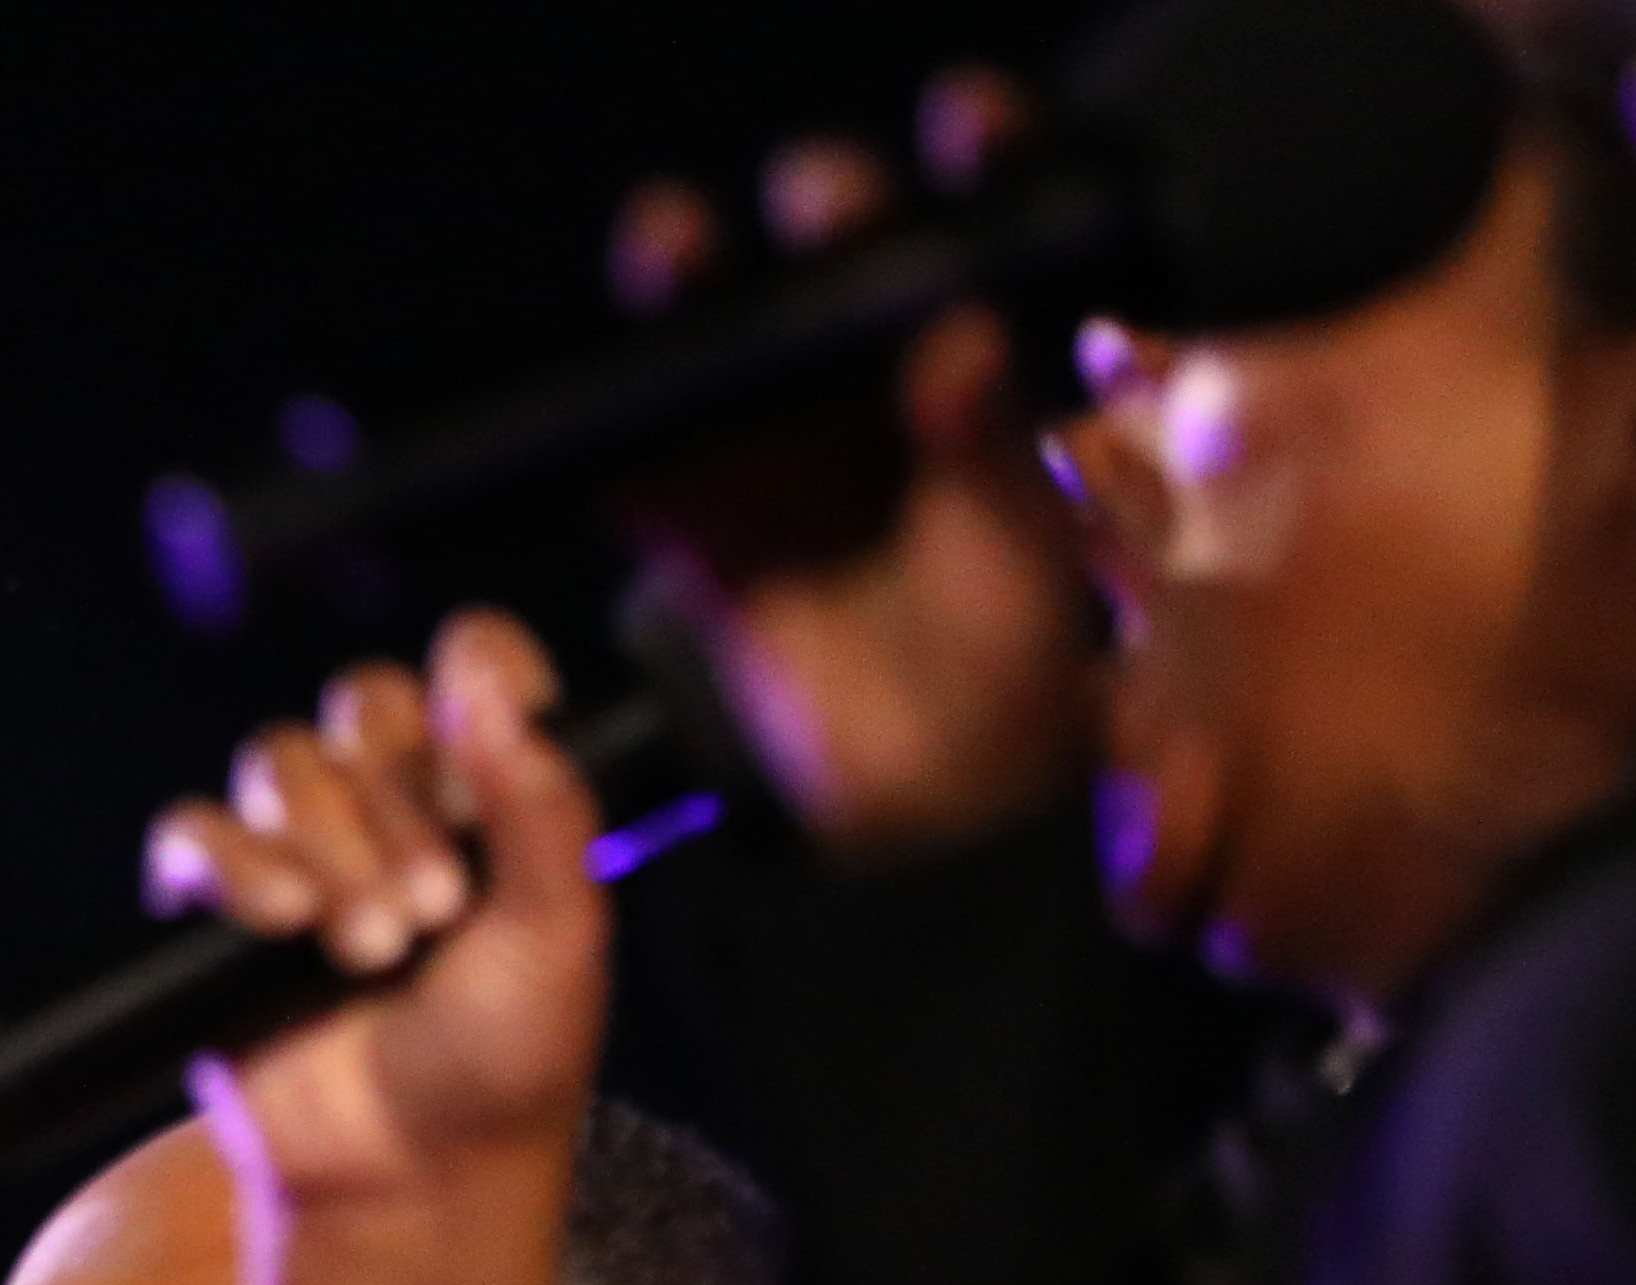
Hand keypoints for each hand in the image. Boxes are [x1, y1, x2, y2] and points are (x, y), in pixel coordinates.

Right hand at [150, 613, 611, 1220]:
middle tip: (437, 910)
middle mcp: (393, 800)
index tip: (491, 748)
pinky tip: (283, 924)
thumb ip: (538, 798)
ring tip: (371, 949)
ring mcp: (301, 850)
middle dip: (400, 804)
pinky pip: (193, 834)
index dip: (479, 677)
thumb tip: (485, 682)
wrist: (415, 1172)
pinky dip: (235, 867)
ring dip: (329, 848)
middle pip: (365, 707)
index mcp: (490, 786)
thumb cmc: (506, 1061)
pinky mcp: (216, 909)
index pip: (472, 662)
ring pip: (281, 763)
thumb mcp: (561, 927)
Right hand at [609, 86, 1102, 853]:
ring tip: (675, 248)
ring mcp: (788, 450)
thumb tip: (957, 340)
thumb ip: (994, 454)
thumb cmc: (1028, 673)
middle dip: (831, 213)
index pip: (989, 239)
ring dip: (699, 279)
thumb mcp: (1034, 562)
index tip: (964, 129)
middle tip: (819, 204)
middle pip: (847, 264)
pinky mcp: (701, 523)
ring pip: (732, 337)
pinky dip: (606, 427)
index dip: (979, 167)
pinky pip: (638, 461)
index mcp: (1000, 375)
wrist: (935, 804)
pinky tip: (600, 392)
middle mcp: (888, 389)